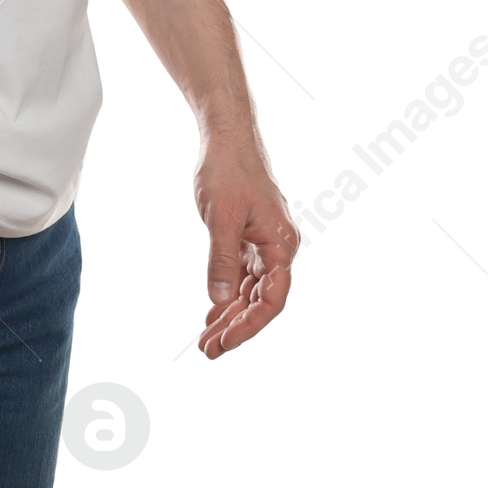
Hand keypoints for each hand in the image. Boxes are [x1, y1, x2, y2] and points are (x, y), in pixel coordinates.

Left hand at [193, 139, 298, 358]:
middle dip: (235, 327)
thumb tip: (218, 300)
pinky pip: (240, 274)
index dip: (249, 325)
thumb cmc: (228, 170)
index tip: (224, 342)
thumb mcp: (221, 217)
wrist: (226, 136)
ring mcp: (263, 243)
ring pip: (248, 289)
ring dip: (228, 314)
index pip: (271, 300)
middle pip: (260, 300)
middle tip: (207, 350)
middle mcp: (277, 248)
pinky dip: (226, 293)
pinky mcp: (248, 236)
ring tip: (206, 339)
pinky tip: (212, 311)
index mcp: (281, 245)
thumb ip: (222, 260)